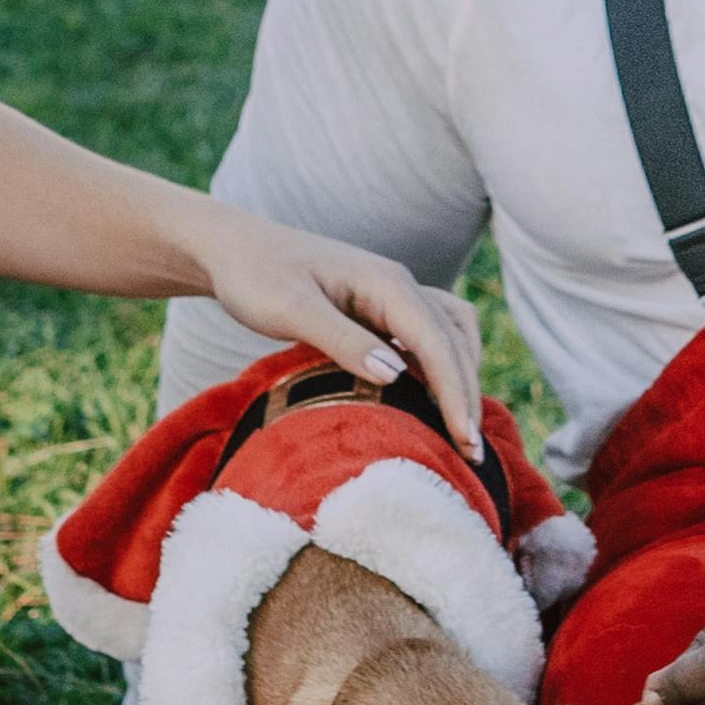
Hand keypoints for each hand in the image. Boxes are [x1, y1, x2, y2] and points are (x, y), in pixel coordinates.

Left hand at [188, 208, 481, 442]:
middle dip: (467, 395)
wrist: (232, 249)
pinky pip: (428, 337)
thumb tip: (395, 375)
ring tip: (461, 430)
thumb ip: (342, 340)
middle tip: (472, 455)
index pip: (438, 342)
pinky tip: (432, 400)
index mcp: (385, 282)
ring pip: (451, 336)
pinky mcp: (379, 309)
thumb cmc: (254, 275)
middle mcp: (399, 285)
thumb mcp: (291, 310)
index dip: (455, 393)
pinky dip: (442, 367)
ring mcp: (391, 296)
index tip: (465, 440)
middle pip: (454, 342)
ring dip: (462, 378)